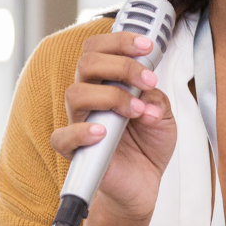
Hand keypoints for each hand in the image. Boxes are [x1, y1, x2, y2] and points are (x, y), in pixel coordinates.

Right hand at [49, 30, 175, 223]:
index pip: (99, 48)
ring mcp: (81, 122)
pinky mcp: (75, 151)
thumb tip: (146, 91)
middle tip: (147, 80)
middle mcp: (90, 98)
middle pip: (86, 63)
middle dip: (121, 65)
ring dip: (111, 96)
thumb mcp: (163, 116)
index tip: (147, 46)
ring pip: (75, 93)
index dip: (120, 41)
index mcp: (107, 83)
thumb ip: (155, 97)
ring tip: (136, 111)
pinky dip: (81, 132)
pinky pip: (62, 137)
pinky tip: (104, 132)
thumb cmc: (148, 145)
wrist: (144, 184)